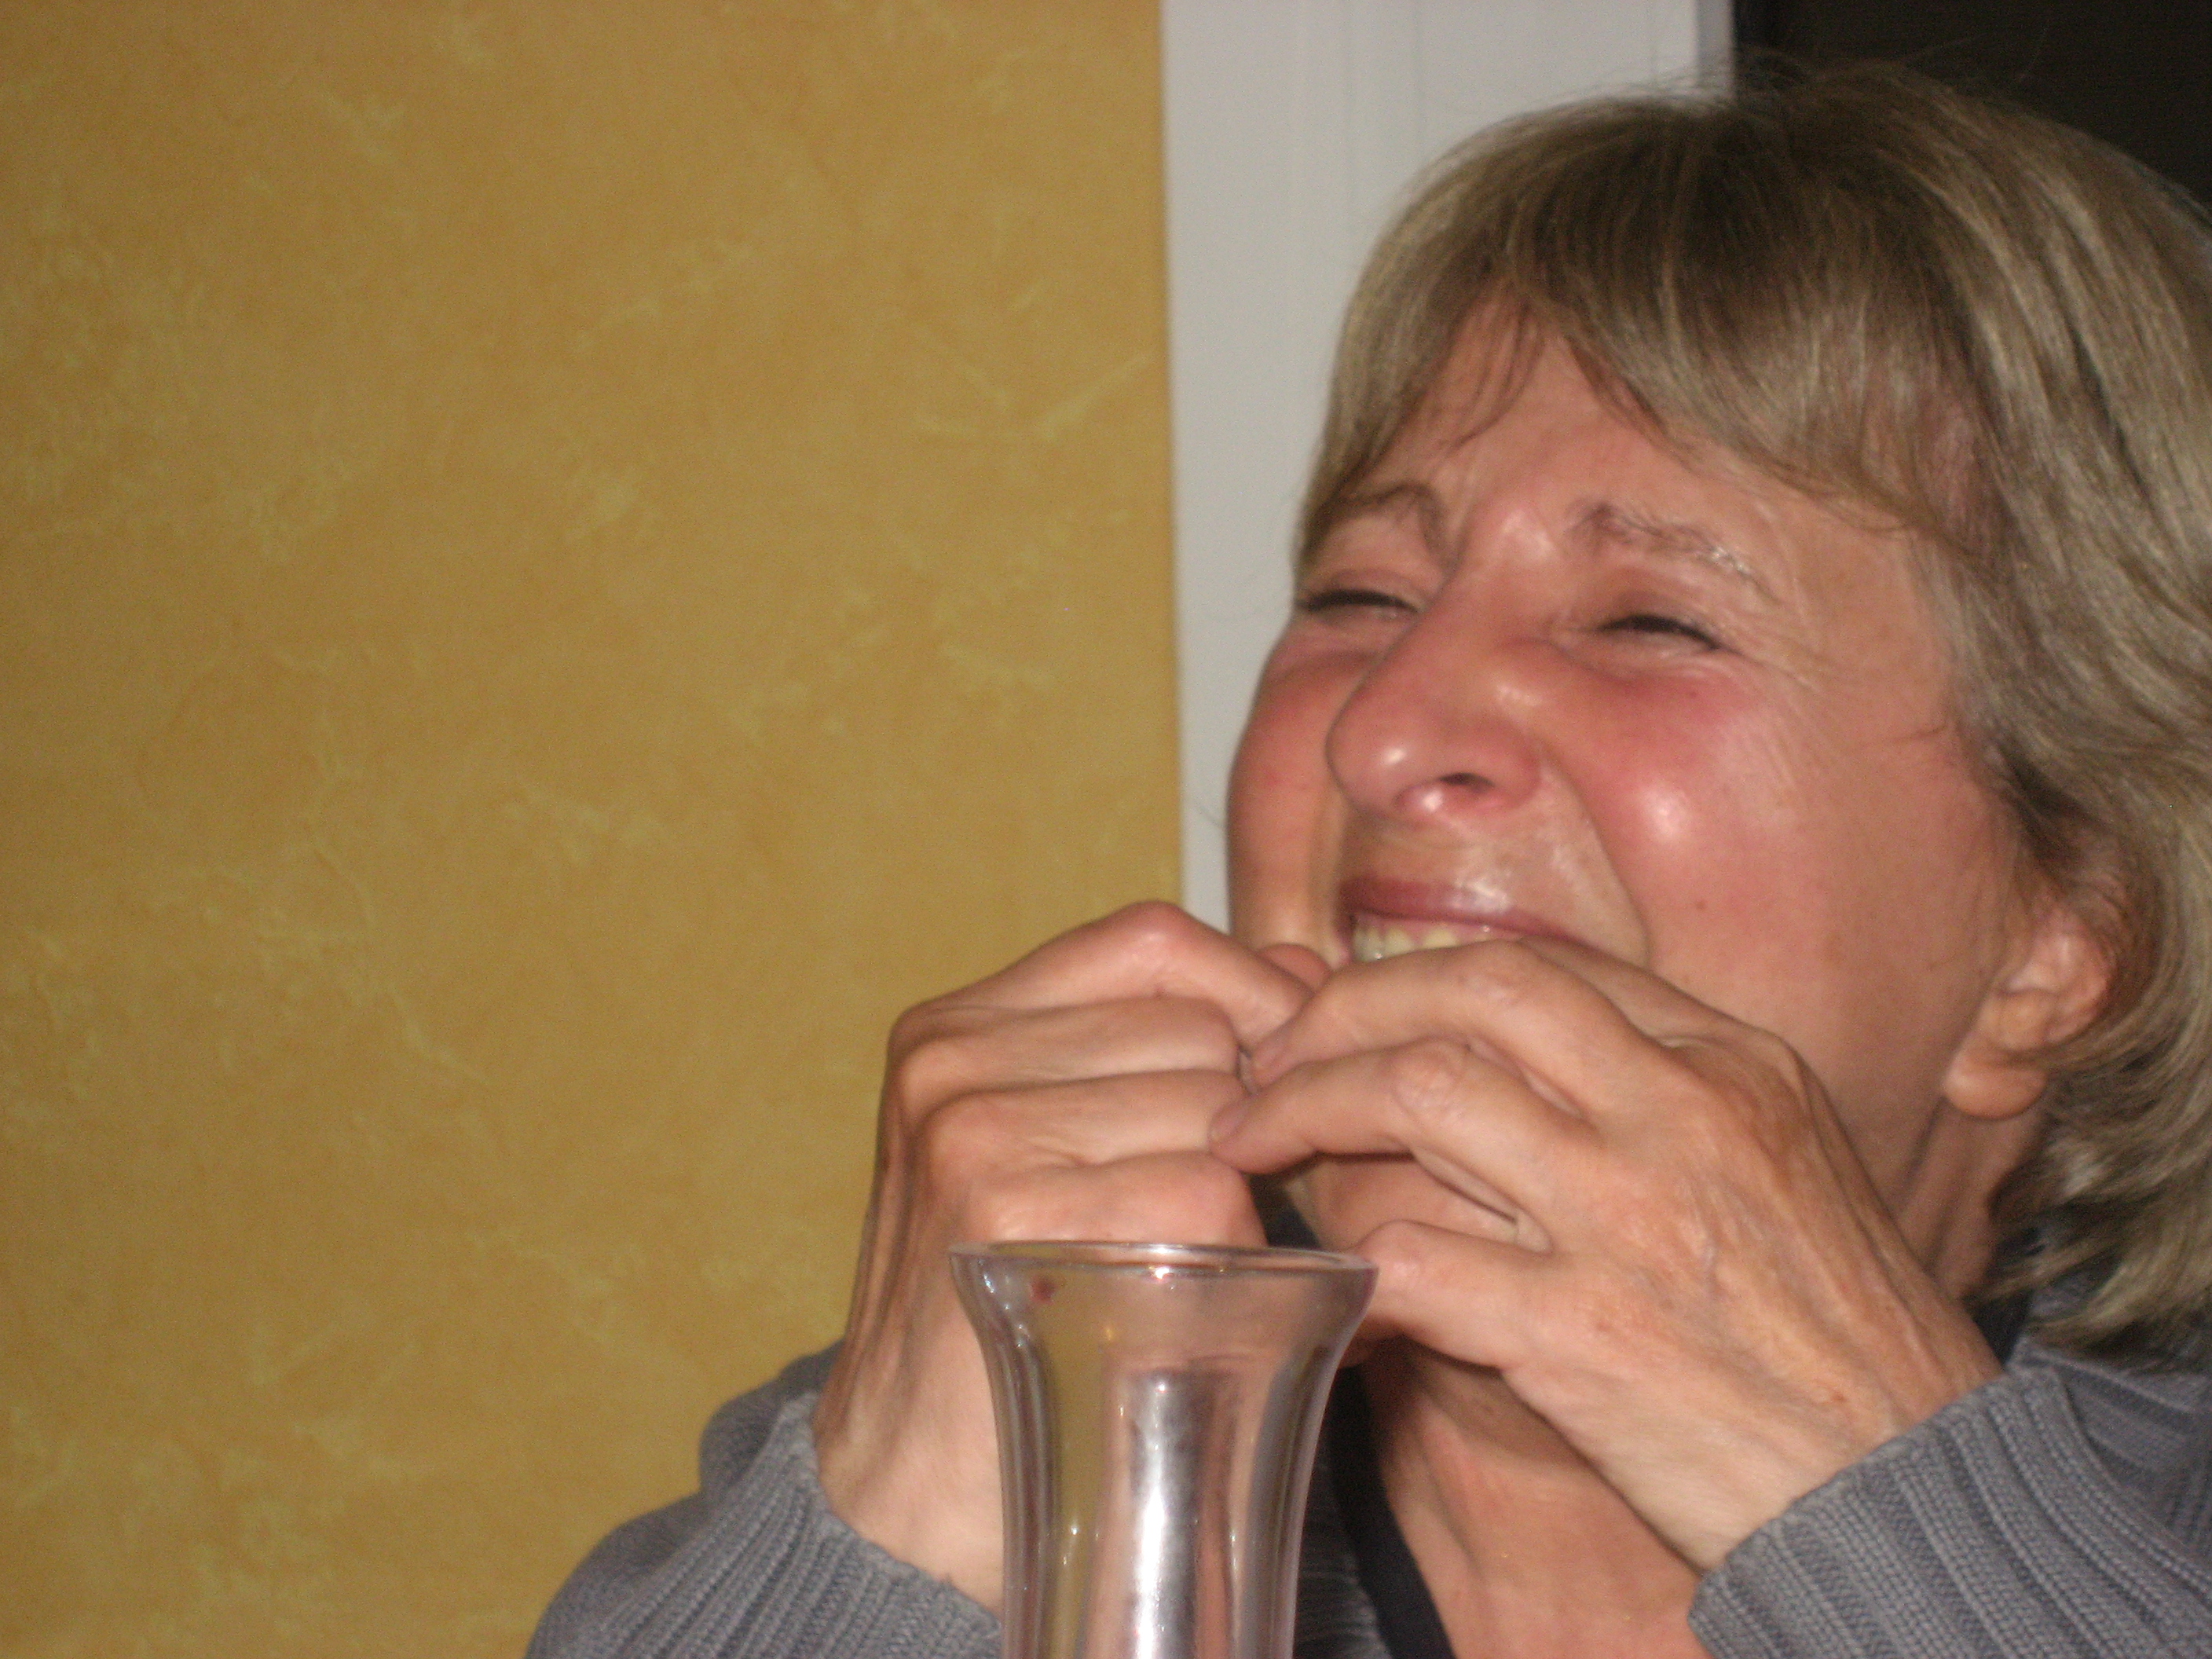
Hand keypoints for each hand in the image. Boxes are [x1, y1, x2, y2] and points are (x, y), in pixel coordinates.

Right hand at [812, 902, 1313, 1604]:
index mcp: (957, 1029)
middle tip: (1217, 1214)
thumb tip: (1297, 966)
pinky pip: (1200, 1189)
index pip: (1152, 940)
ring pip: (1211, 1109)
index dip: (1250, 991)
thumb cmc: (1011, 1321)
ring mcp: (971, 1128)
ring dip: (1238, 1194)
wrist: (908, 1498)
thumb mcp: (1064, 1156)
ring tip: (1180, 1267)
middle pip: (1197, 1026)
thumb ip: (1159, 1052)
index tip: (1292, 1070)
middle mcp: (953, 1061)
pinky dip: (1225, 1254)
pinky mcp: (1007, 1207)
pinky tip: (1178, 1309)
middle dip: (1247, 1115)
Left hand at [1208, 938, 2001, 1568]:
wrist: (1908, 1483)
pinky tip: (1317, 1281)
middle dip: (1339, 1012)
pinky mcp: (1582, 1333)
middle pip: (1465, 993)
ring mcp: (1628, 1216)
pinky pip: (1414, 1258)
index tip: (1341, 1019)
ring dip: (1304, 1114)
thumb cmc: (1839, 1332)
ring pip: (1418, 1100)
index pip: (1535, 967)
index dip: (1408, 982)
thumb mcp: (1782, 1164)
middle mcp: (1678, 1112)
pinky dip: (1343, 1264)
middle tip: (1266, 1060)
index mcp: (1729, 1062)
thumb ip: (1661, 1096)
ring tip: (1248, 1147)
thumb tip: (1513, 1057)